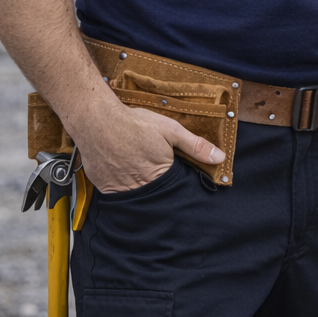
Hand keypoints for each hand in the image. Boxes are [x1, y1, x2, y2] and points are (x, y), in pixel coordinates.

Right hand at [76, 105, 224, 192]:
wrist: (97, 120)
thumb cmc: (136, 124)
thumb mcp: (171, 130)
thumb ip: (195, 146)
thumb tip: (219, 158)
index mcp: (159, 176)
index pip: (174, 189)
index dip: (176, 181)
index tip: (173, 172)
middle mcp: (138, 187)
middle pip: (154, 195)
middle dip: (158, 186)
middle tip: (150, 166)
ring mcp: (118, 188)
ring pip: (135, 196)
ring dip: (139, 187)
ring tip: (137, 168)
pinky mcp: (102, 186)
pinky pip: (116, 193)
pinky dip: (121, 185)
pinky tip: (123, 170)